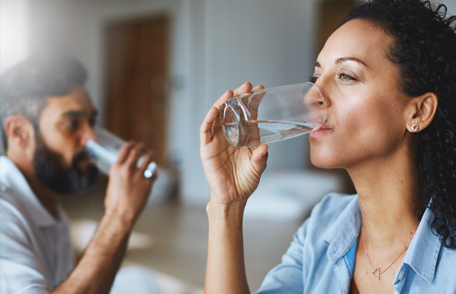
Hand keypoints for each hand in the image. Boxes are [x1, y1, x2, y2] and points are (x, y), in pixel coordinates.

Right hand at [104, 141, 156, 225]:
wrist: (120, 214)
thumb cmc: (115, 202)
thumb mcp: (113, 181)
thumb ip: (120, 172)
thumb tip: (126, 166)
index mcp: (116, 168)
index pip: (125, 149)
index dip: (131, 144)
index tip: (134, 144)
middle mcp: (127, 169)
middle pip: (138, 150)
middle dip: (142, 147)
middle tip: (145, 148)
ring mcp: (138, 175)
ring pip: (149, 158)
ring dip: (151, 154)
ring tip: (152, 154)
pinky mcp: (147, 182)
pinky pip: (153, 173)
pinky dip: (154, 173)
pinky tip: (153, 175)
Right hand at [200, 82, 268, 205]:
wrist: (233, 197)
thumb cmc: (245, 181)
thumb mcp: (257, 168)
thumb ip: (261, 157)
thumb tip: (264, 147)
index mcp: (244, 136)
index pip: (247, 115)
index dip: (253, 102)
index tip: (261, 90)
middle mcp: (230, 134)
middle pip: (232, 111)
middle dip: (238, 97)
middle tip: (247, 86)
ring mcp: (217, 140)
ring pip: (218, 116)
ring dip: (222, 103)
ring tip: (230, 93)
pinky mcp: (206, 147)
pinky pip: (205, 130)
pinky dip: (209, 118)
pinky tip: (214, 110)